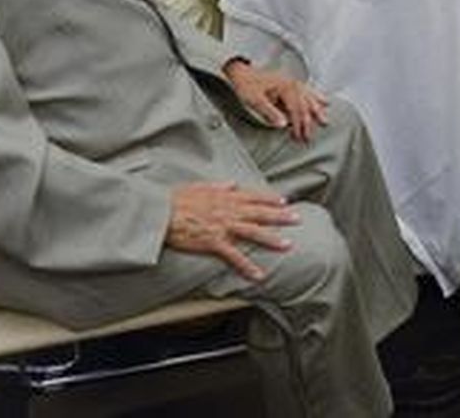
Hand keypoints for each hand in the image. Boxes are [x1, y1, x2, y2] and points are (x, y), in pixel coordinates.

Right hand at [165, 181, 296, 280]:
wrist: (161, 212)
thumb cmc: (177, 199)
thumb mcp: (200, 187)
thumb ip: (218, 186)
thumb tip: (231, 184)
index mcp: (226, 196)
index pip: (254, 196)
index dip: (271, 198)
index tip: (284, 200)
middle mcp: (229, 210)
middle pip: (260, 213)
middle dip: (281, 216)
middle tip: (298, 218)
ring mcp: (223, 227)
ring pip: (254, 232)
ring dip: (272, 239)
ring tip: (288, 245)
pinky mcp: (214, 243)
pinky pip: (235, 256)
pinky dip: (248, 267)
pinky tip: (259, 276)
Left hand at [224, 59, 329, 141]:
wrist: (241, 71)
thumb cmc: (247, 84)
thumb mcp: (254, 100)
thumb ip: (269, 113)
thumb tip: (283, 124)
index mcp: (285, 88)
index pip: (296, 110)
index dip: (297, 125)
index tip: (297, 137)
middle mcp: (292, 84)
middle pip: (305, 105)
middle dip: (308, 122)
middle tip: (308, 136)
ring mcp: (292, 83)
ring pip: (310, 97)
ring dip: (317, 110)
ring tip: (324, 121)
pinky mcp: (290, 83)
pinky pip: (308, 91)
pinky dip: (317, 97)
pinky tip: (323, 100)